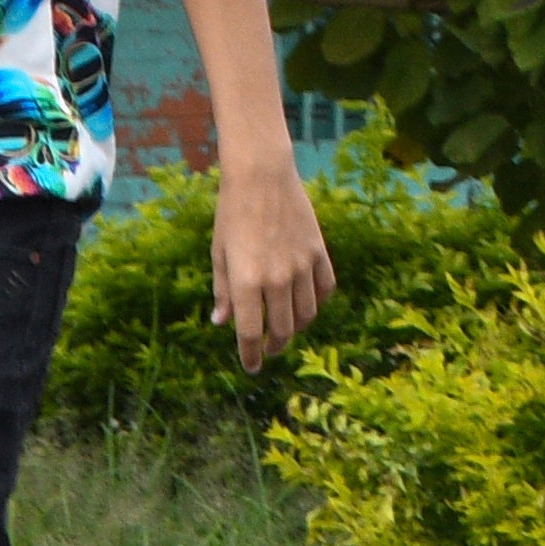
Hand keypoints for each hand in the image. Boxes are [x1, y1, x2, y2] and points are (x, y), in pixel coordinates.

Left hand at [211, 159, 336, 370]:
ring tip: (286, 329)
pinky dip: (317, 303)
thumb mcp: (218, 254)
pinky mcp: (320, 253)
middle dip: (275, 346)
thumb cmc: (231, 215)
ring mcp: (302, 266)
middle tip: (269, 350)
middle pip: (283, 329)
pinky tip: (307, 305)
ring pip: (307, 314)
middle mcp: (277, 278)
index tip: (251, 367)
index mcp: (246, 281)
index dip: (251, 355)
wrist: (262, 178)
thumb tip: (222, 324)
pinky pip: (325, 290)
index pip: (250, 332)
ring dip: (297, 328)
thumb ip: (223, 292)